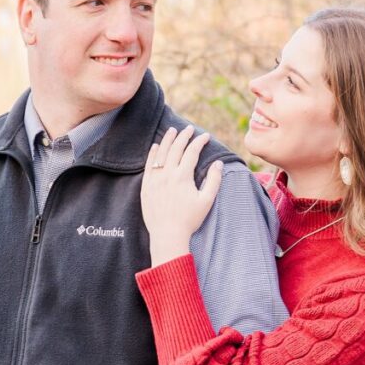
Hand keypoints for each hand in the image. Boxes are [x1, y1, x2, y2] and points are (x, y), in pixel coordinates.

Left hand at [141, 125, 223, 266]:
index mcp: (183, 176)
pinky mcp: (146, 187)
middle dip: (183, 136)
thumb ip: (214, 180)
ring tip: (172, 130)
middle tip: (189, 129)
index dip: (199, 141)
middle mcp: (167, 175)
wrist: (167, 235)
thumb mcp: (206, 201)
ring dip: (167, 140)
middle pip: (176, 148)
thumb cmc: (189, 220)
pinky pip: (148, 165)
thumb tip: (219, 163)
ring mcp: (155, 180)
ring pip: (161, 153)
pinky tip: (156, 146)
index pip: (192, 152)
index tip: (205, 136)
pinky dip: (153, 154)